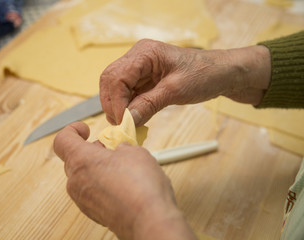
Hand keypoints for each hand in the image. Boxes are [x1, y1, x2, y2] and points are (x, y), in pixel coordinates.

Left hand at [54, 122, 195, 239]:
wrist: (149, 220)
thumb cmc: (140, 186)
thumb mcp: (135, 152)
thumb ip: (122, 147)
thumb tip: (120, 149)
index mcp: (81, 160)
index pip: (62, 140)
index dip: (72, 131)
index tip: (85, 130)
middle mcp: (76, 181)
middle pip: (74, 159)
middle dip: (91, 151)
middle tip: (110, 148)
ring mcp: (83, 200)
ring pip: (83, 177)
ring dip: (97, 168)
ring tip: (121, 167)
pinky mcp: (93, 213)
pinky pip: (92, 193)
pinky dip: (102, 185)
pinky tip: (123, 185)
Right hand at [100, 39, 270, 125]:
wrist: (221, 73)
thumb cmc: (204, 74)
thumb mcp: (176, 90)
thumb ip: (148, 104)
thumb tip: (127, 122)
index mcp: (144, 53)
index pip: (117, 77)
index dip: (116, 101)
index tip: (122, 122)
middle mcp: (137, 57)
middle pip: (110, 80)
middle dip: (112, 104)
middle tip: (121, 125)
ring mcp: (139, 68)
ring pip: (115, 88)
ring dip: (118, 107)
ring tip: (127, 124)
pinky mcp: (143, 78)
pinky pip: (127, 93)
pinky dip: (127, 107)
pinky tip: (133, 118)